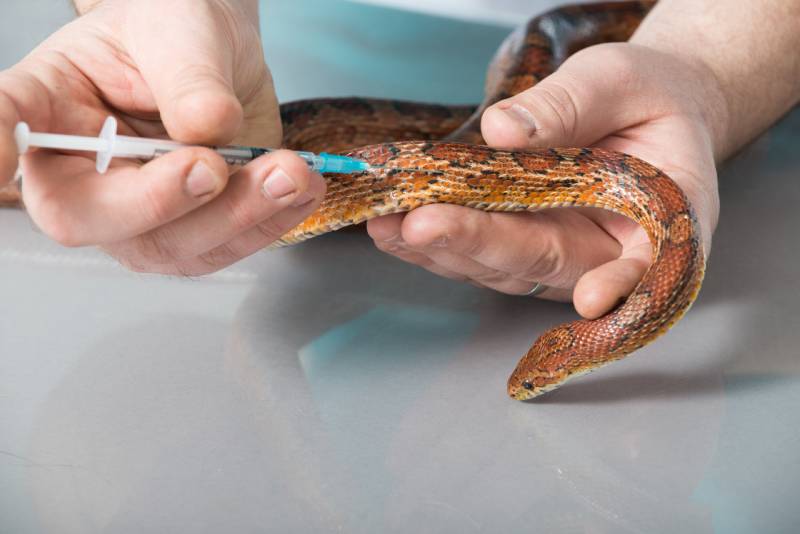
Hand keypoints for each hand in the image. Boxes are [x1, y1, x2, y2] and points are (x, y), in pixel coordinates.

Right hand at [0, 0, 325, 274]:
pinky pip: (227, 246)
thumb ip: (188, 78)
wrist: (218, 52)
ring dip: (238, 218)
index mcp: (49, 109)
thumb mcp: (179, 30)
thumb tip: (208, 131)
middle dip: (159, 202)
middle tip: (212, 165)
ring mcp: (140, 212)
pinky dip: (272, 223)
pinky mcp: (196, 228)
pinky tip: (301, 187)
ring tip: (290, 173)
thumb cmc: (176, 29)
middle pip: (91, 219)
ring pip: (172, 246)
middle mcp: (85, 173)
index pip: (4, 127)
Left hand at [367, 43, 722, 317]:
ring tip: (390, 225)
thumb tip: (503, 131)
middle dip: (480, 246)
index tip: (593, 297)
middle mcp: (608, 250)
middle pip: (546, 262)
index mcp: (661, 218)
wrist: (643, 107)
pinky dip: (436, 243)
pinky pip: (479, 254)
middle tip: (423, 225)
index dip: (618, 284)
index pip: (645, 261)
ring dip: (444, 250)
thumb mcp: (618, 81)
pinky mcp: (524, 245)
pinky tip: (394, 229)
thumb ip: (570, 105)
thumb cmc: (647, 95)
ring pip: (502, 267)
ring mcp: (560, 253)